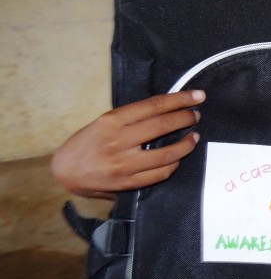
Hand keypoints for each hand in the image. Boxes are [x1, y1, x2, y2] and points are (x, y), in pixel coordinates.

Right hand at [51, 91, 204, 198]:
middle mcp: (119, 140)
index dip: (180, 99)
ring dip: (186, 144)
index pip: (154, 105)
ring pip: (167, 153)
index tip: (198, 96)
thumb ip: (132, 117)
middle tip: (195, 115)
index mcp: (113, 120)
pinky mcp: (127, 183)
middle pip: (163, 125)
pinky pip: (160, 174)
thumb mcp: (104, 122)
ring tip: (193, 137)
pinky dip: (173, 164)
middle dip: (185, 118)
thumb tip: (166, 109)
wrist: (64, 171)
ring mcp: (124, 164)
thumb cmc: (87, 142)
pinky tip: (178, 158)